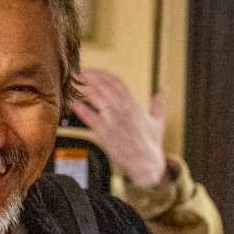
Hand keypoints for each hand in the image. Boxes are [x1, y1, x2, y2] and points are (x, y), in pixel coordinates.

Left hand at [70, 69, 167, 186]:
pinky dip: (80, 108)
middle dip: (88, 76)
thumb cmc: (151, 143)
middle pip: (103, 86)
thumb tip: (162, 90)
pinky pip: (89, 117)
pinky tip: (71, 102)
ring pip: (95, 97)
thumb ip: (158, 103)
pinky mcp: (105, 134)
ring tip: (72, 82)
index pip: (116, 82)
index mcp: (133, 105)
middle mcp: (123, 110)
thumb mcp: (158, 121)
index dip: (101, 73)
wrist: (146, 163)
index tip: (91, 70)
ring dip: (82, 88)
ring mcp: (113, 122)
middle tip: (76, 72)